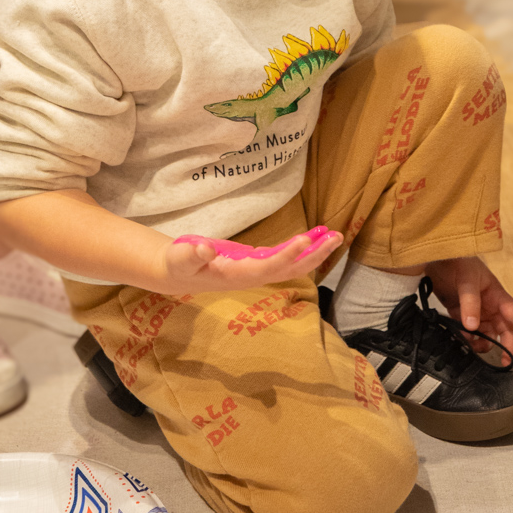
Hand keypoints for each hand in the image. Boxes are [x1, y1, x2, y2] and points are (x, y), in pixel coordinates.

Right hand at [156, 228, 341, 294]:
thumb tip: (206, 247)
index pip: (268, 267)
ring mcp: (256, 271)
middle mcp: (251, 276)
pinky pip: (284, 258)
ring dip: (313, 252)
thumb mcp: (179, 258)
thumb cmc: (177, 265)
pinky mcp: (256, 263)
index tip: (304, 239)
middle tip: (336, 237)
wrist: (176, 274)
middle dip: (313, 255)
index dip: (287, 255)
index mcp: (236, 276)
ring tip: (334, 236)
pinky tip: (314, 239)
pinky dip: (301, 249)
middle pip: (289, 269)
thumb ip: (192, 254)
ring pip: (291, 265)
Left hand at [425, 256, 512, 363]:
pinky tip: (460, 338)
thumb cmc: (459, 262)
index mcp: (497, 296)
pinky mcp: (461, 314)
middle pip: (503, 330)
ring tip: (472, 345)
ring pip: (486, 334)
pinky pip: (468, 332)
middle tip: (505, 363)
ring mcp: (476, 312)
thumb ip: (470, 303)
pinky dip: (466, 338)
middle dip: (506, 346)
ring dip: (482, 343)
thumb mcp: (467, 281)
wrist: (438, 258)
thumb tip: (473, 326)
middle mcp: (490, 306)